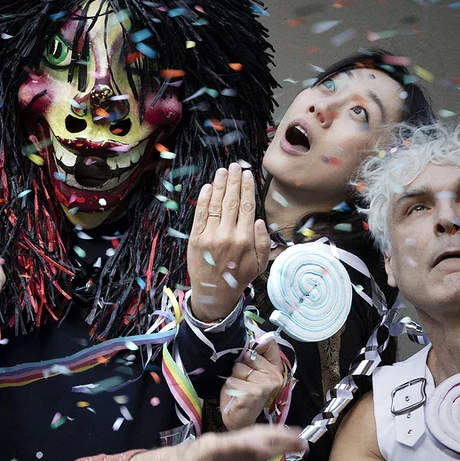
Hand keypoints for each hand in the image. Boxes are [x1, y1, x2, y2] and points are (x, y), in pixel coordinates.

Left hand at [125, 424, 305, 460]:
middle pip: (254, 438)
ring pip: (264, 448)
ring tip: (305, 446)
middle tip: (299, 437)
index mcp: (210, 447)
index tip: (267, 446)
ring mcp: (237, 456)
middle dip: (276, 437)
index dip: (248, 443)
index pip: (231, 443)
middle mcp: (228, 446)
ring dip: (283, 446)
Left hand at [187, 164, 269, 322]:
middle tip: (235, 166)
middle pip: (232, 201)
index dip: (247, 187)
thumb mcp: (260, 264)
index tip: (247, 174)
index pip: (247, 206)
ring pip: (216, 204)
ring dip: (219, 185)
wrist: (214, 294)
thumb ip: (263, 242)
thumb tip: (260, 220)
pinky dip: (204, 199)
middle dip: (233, 181)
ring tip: (222, 171)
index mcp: (245, 240)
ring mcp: (210, 236)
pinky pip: (200, 214)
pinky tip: (208, 187)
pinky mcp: (196, 239)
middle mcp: (227, 235)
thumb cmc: (239, 278)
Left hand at [220, 333, 285, 429]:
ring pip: (239, 368)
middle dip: (240, 366)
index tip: (250, 356)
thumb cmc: (244, 394)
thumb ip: (254, 355)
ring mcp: (265, 385)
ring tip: (240, 388)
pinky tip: (237, 395)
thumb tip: (256, 334)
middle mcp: (274, 376)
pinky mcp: (254, 393)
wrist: (240, 419)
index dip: (255, 345)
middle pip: (248, 354)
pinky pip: (232, 380)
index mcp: (276, 368)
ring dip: (234, 378)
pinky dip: (230, 387)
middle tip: (244, 380)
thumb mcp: (251, 371)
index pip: (268, 342)